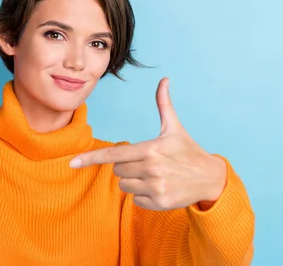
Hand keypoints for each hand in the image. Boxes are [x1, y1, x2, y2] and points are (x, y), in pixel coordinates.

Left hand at [69, 78, 226, 210]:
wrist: (211, 178)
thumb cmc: (188, 151)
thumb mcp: (175, 128)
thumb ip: (164, 105)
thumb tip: (164, 80)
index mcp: (151, 149)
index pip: (114, 155)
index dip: (91, 158)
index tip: (72, 163)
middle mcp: (151, 168)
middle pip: (117, 170)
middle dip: (127, 166)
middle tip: (148, 163)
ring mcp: (155, 187)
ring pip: (124, 186)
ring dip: (134, 181)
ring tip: (155, 175)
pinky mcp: (159, 203)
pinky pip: (135, 200)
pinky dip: (144, 195)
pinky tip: (160, 188)